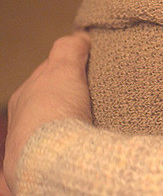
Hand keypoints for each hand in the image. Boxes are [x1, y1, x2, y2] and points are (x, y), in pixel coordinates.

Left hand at [2, 33, 91, 192]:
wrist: (52, 159)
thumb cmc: (52, 113)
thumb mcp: (63, 68)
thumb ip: (69, 49)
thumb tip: (80, 36)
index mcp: (25, 96)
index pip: (48, 75)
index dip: (70, 67)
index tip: (91, 65)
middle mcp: (25, 121)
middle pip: (55, 100)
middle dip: (74, 96)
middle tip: (99, 92)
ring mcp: (36, 144)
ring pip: (60, 125)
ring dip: (76, 121)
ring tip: (100, 117)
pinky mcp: (51, 163)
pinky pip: (69, 146)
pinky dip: (80, 141)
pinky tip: (93, 138)